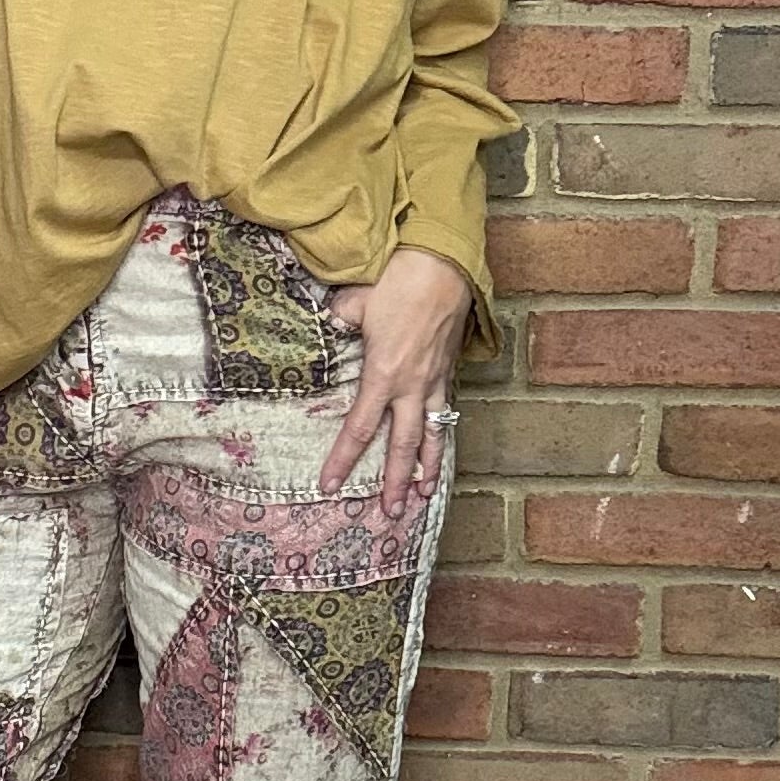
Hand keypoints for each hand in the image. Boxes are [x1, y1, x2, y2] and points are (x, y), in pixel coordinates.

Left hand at [317, 244, 471, 515]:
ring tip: (424, 497)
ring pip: (431, 437)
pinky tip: (439, 452)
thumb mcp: (354, 302)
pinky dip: (442, 438)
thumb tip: (329, 327)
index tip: (329, 484)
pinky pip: (445, 415)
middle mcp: (411, 388)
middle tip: (389, 514)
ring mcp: (435, 383)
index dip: (343, 459)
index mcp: (382, 375)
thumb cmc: (398, 282)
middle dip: (394, 483)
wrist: (444, 266)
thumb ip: (339, 322)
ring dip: (427, 470)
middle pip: (401, 447)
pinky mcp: (449, 374)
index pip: (358, 429)